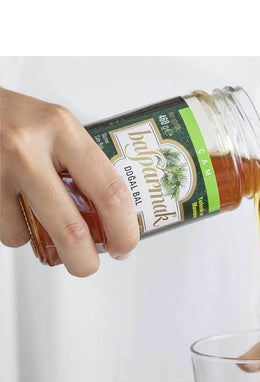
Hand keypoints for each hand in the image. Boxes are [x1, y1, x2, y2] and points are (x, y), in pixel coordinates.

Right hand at [0, 88, 139, 275]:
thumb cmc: (10, 117)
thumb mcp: (54, 128)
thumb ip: (81, 166)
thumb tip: (111, 216)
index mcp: (61, 130)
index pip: (109, 190)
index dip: (123, 229)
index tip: (125, 244)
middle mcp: (28, 148)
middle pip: (71, 229)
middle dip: (84, 260)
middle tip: (88, 264)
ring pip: (29, 236)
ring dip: (40, 243)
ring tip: (39, 218)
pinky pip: (7, 231)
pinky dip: (16, 230)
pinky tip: (14, 207)